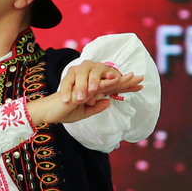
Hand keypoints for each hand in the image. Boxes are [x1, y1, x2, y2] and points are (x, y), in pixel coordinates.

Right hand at [26, 63, 144, 126]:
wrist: (48, 112)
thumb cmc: (63, 111)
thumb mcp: (83, 113)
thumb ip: (96, 107)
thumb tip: (109, 101)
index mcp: (92, 93)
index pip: (111, 89)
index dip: (125, 87)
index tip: (138, 86)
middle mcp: (90, 88)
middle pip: (112, 83)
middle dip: (128, 81)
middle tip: (142, 79)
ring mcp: (86, 88)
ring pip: (106, 82)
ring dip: (121, 80)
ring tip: (135, 77)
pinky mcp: (81, 91)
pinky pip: (96, 86)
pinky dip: (107, 83)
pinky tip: (117, 80)